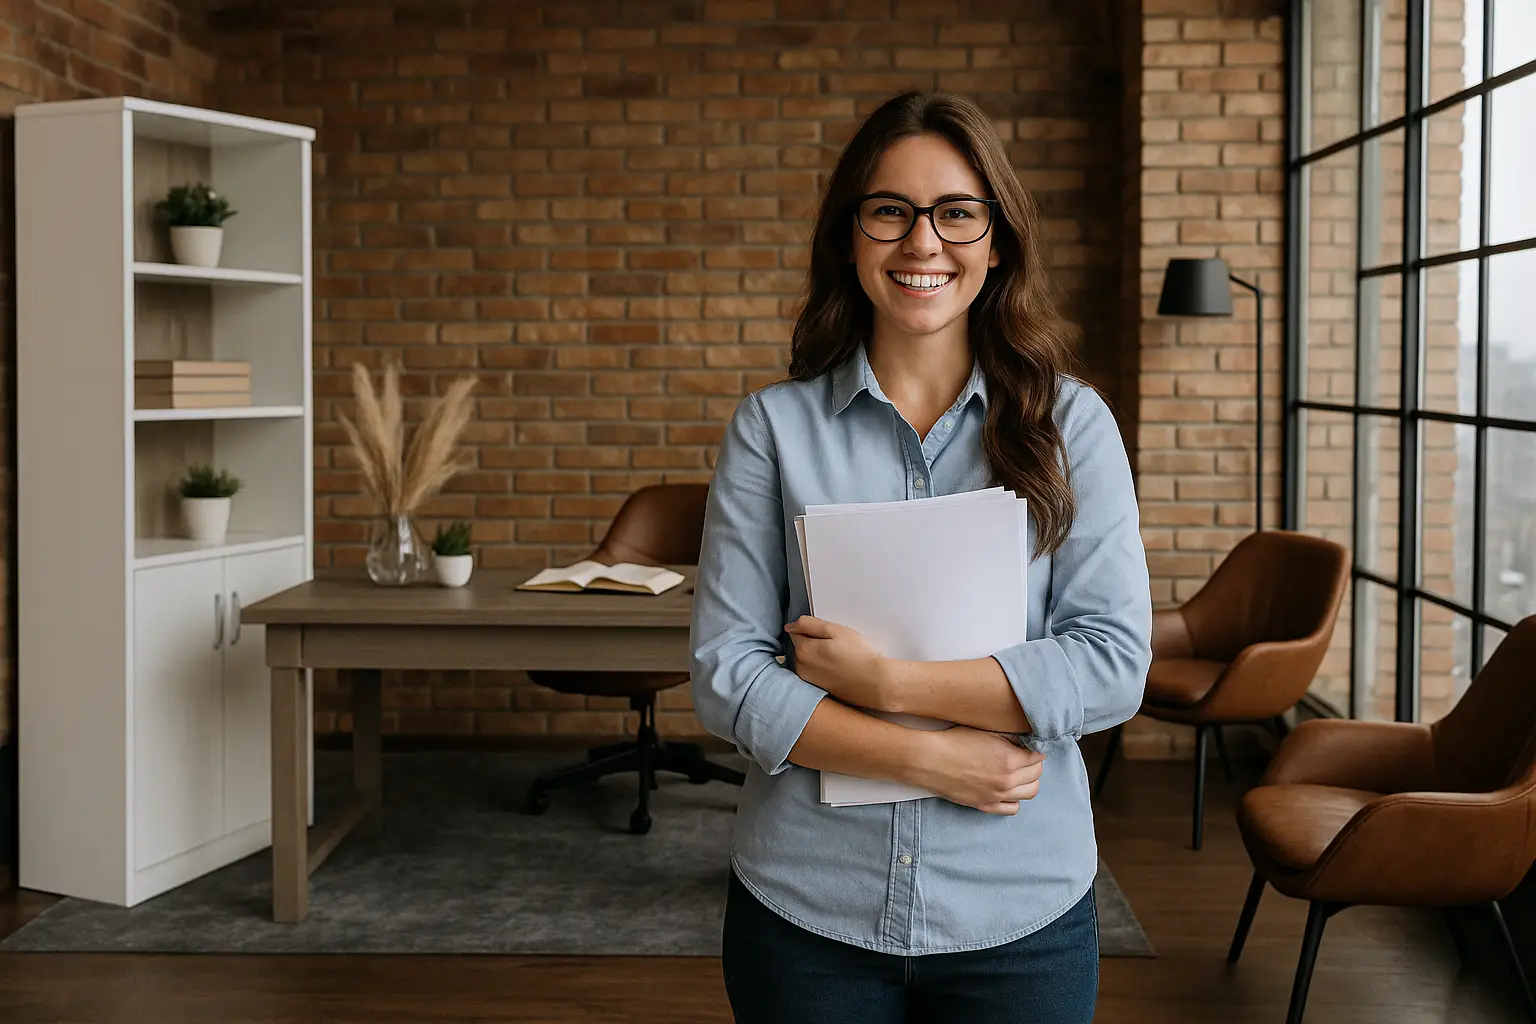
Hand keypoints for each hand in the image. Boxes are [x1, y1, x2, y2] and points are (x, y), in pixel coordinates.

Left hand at [784, 615, 892, 710]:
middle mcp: (801, 667)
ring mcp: (809, 680)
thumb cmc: (859, 656)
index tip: (827, 633)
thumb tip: (791, 626)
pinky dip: (821, 668)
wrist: (874, 683)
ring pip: (806, 660)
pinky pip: (813, 672)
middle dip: (813, 642)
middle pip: (800, 646)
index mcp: (803, 650)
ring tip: (837, 656)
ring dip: (816, 656)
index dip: (812, 629)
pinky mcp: (817, 689)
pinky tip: (837, 667)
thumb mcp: (835, 630)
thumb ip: (809, 625)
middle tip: (835, 644)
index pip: (796, 631)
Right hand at [912, 726, 1045, 814]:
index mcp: (1009, 759)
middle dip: (1034, 764)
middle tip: (1025, 757)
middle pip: (1036, 774)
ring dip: (1029, 781)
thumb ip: (1009, 738)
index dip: (1036, 749)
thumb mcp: (985, 732)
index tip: (1031, 746)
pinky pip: (1013, 808)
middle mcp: (1006, 780)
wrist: (929, 760)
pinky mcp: (985, 805)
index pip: (1038, 756)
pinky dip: (1015, 798)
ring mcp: (997, 795)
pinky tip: (1008, 788)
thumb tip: (1025, 740)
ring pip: (1030, 792)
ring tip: (1019, 773)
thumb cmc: (953, 741)